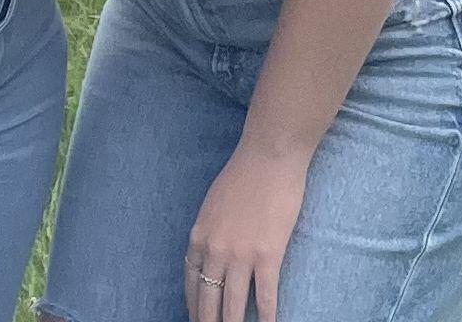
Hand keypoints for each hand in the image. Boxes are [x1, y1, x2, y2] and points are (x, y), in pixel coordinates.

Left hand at [184, 146, 307, 321]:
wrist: (269, 156)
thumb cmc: (243, 174)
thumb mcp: (213, 204)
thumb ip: (210, 231)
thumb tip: (211, 254)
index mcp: (200, 236)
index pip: (192, 281)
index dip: (193, 304)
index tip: (197, 318)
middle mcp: (215, 250)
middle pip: (209, 299)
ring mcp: (240, 255)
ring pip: (234, 305)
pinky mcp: (267, 256)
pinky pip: (265, 297)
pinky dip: (267, 318)